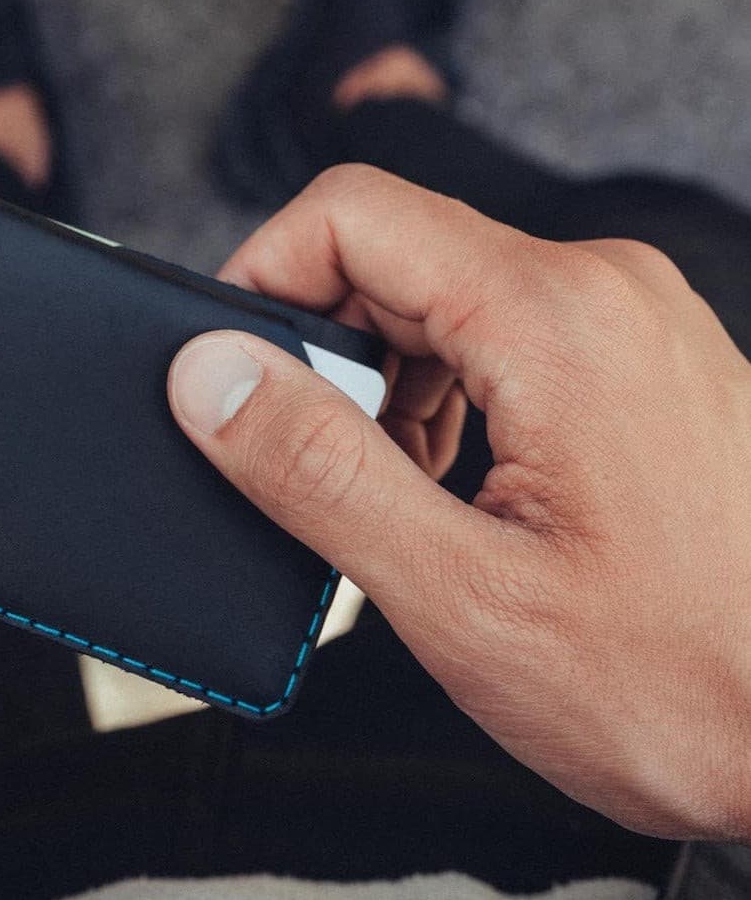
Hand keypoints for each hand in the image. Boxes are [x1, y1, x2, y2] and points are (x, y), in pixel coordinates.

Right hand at [168, 164, 750, 838]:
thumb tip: (211, 376)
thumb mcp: (462, 593)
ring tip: (390, 492)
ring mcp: (631, 321)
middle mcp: (602, 290)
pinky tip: (449, 482)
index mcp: (554, 318)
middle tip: (309, 463)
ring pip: (444, 297)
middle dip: (322, 348)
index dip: (261, 273)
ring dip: (381, 379)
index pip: (351, 213)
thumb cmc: (688, 686)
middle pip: (395, 254)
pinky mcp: (639, 360)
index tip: (225, 364)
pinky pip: (502, 335)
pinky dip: (443, 394)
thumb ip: (318, 470)